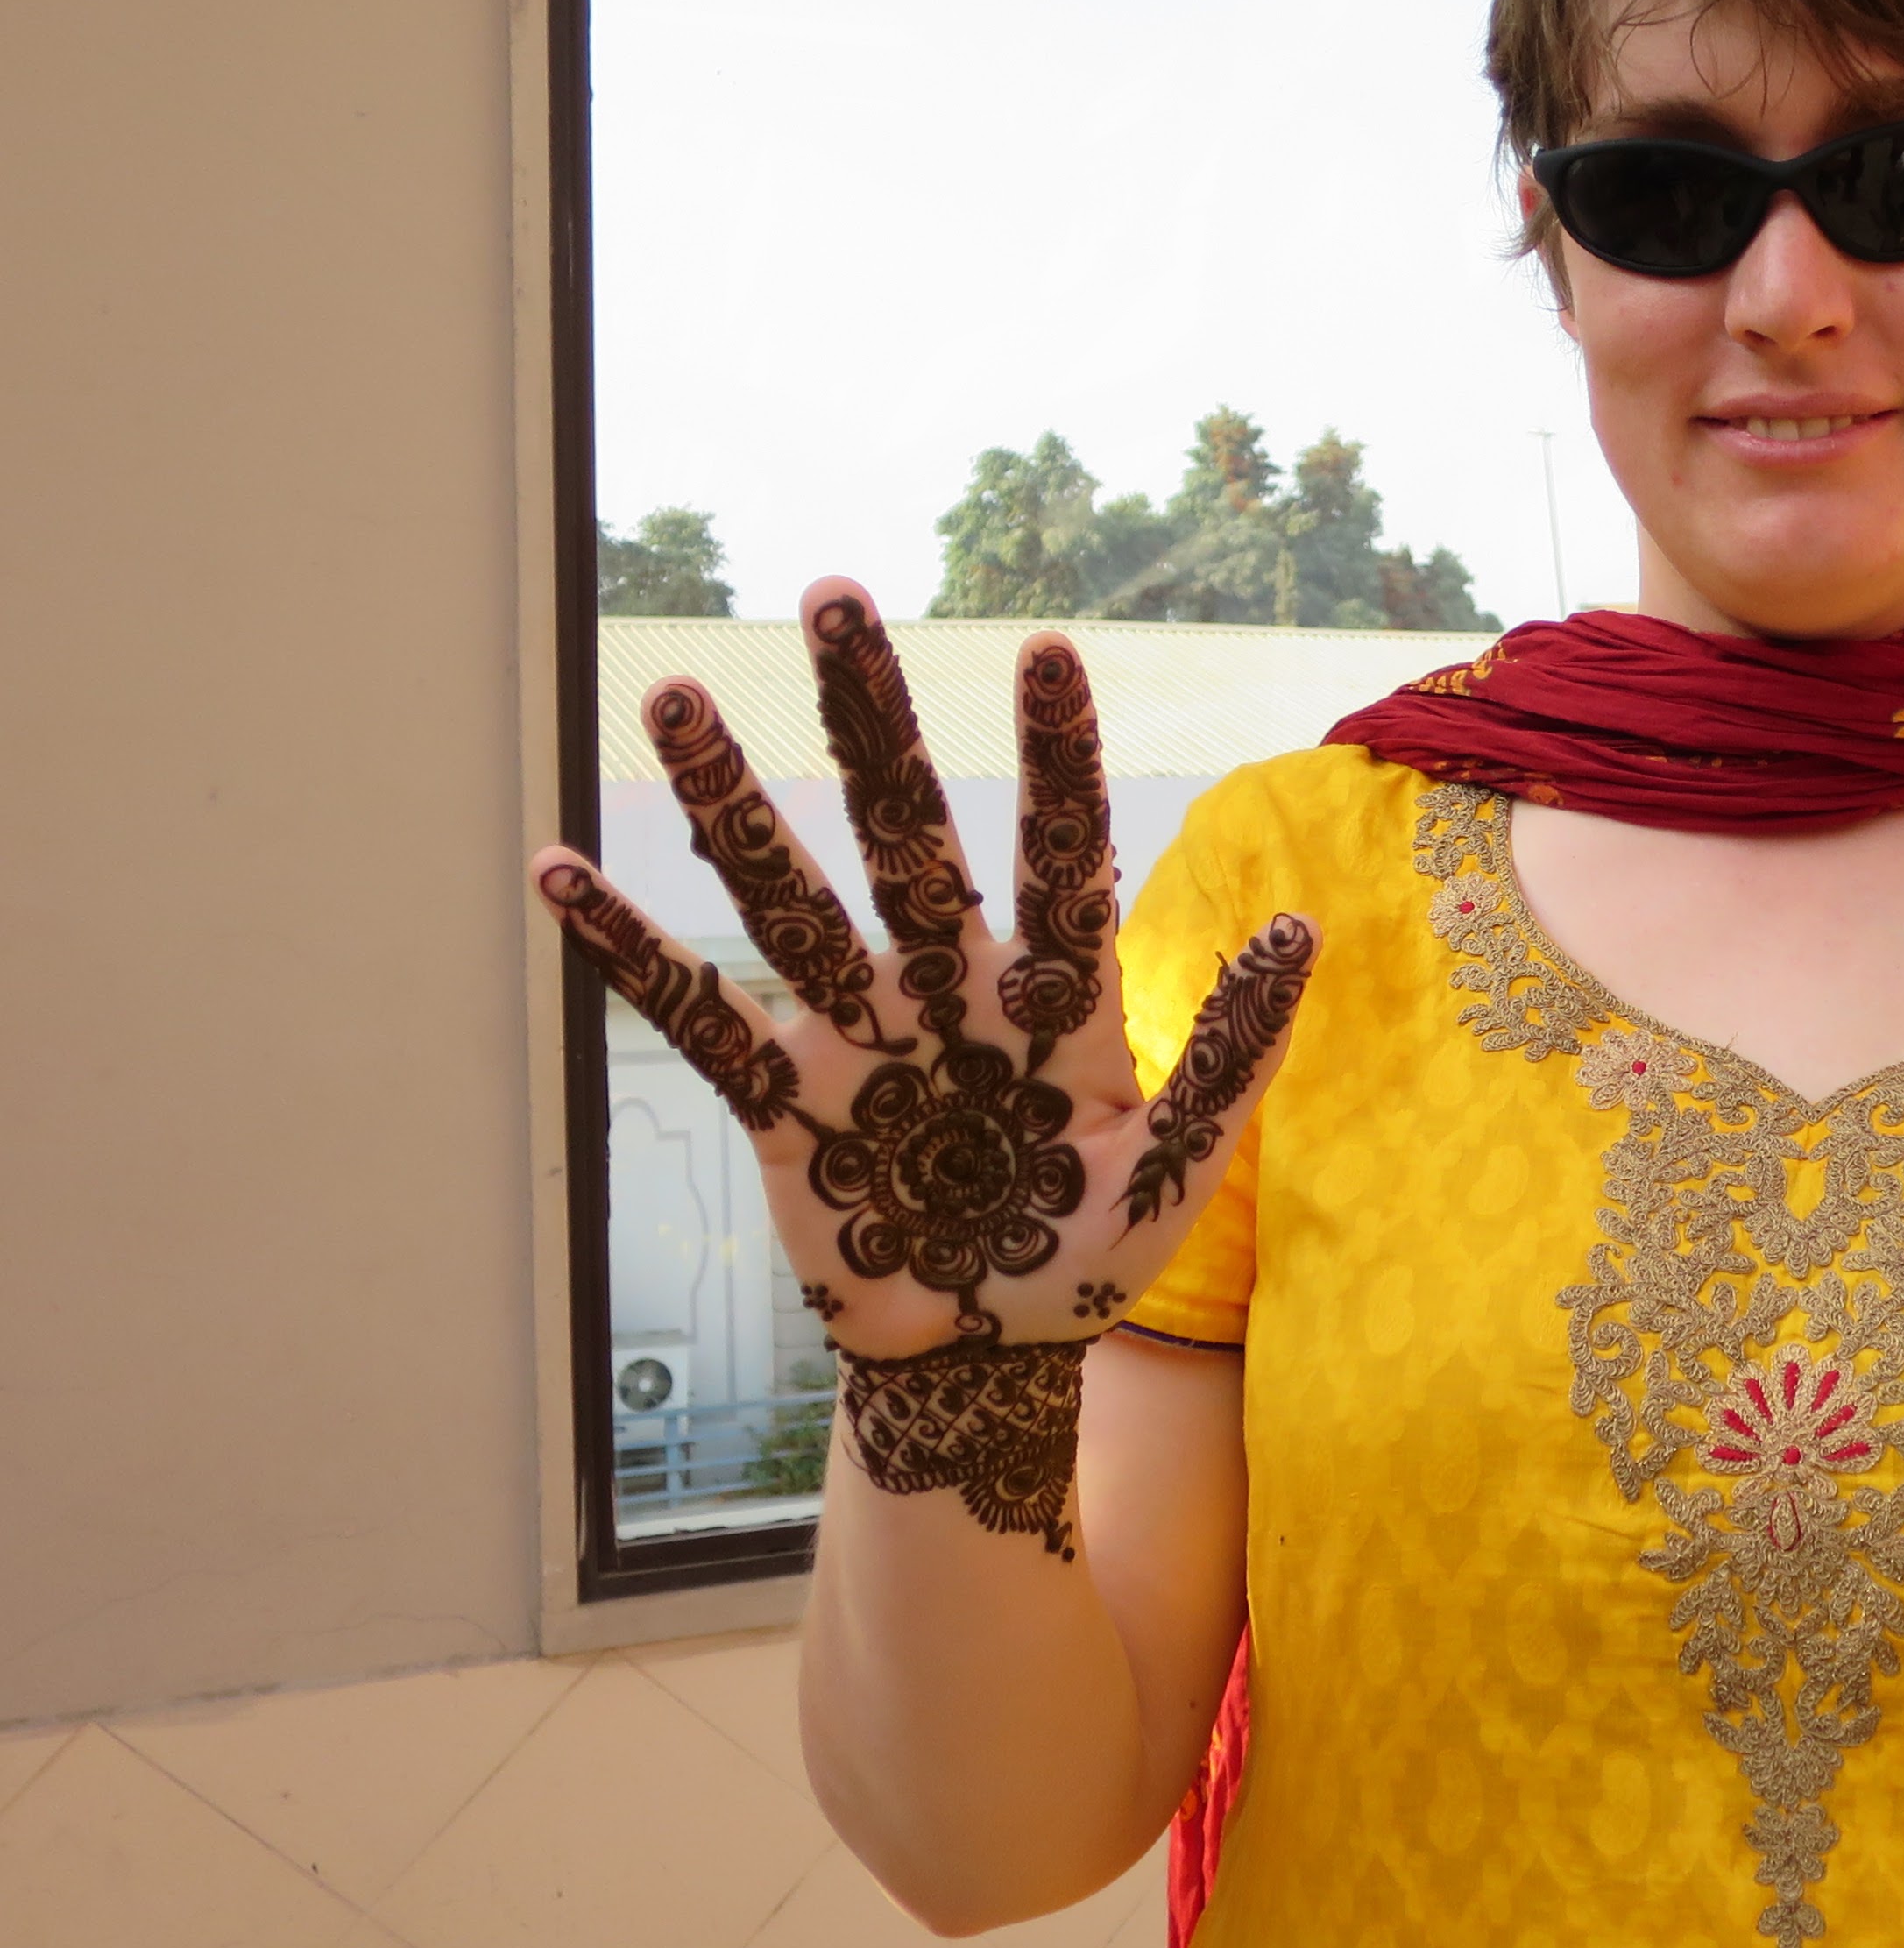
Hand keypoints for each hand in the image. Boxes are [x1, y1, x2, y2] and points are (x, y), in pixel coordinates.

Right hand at [532, 580, 1315, 1366]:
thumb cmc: (1089, 1255)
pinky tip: (559, 873)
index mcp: (1054, 994)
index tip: (1049, 648)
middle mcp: (949, 983)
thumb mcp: (1175, 1172)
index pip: (1061, 852)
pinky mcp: (784, 1102)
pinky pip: (700, 1018)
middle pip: (907, 830)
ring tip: (676, 694)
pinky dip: (632, 952)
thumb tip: (1300, 933)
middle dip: (873, 720)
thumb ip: (1229, 1061)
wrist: (984, 1353)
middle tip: (836, 594)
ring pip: (789, 895)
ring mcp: (859, 1034)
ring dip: (731, 801)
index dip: (1056, 757)